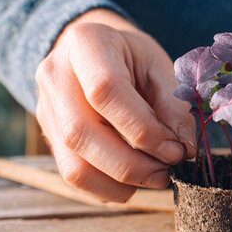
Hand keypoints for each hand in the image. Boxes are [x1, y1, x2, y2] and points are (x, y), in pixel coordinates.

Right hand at [35, 9, 195, 202]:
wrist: (97, 53)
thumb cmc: (135, 59)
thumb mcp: (161, 67)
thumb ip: (174, 106)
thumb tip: (184, 149)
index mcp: (86, 43)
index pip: (105, 91)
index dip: (143, 130)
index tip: (176, 149)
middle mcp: (55, 75)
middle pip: (82, 133)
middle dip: (133, 165)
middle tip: (168, 171)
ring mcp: (46, 109)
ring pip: (74, 165)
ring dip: (121, 182)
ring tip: (156, 177)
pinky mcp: (50, 137)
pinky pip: (73, 176)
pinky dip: (108, 189)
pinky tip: (135, 182)